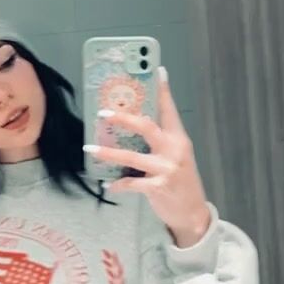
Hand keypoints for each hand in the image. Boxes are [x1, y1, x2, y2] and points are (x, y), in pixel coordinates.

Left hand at [83, 69, 211, 247]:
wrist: (192, 213)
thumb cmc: (180, 182)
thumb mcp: (175, 157)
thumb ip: (159, 142)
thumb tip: (132, 126)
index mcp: (179, 139)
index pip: (170, 110)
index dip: (163, 90)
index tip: (157, 70)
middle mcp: (174, 150)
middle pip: (146, 127)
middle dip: (123, 118)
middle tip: (103, 113)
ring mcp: (167, 168)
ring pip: (132, 156)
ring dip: (108, 153)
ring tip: (90, 148)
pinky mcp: (159, 187)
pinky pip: (131, 183)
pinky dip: (118, 184)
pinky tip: (109, 185)